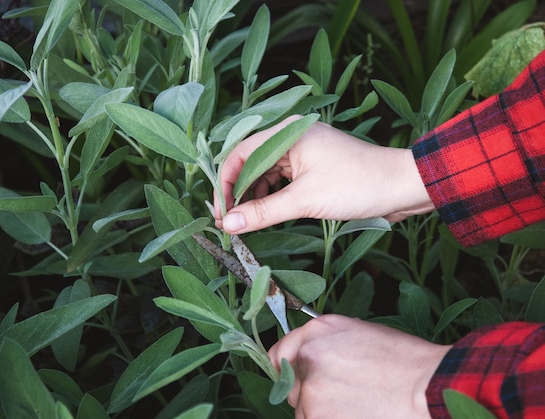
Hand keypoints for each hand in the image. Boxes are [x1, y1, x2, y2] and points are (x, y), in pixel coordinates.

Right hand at [215, 116, 434, 233]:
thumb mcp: (305, 200)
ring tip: (245, 224)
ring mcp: (302, 153)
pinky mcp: (313, 168)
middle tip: (229, 224)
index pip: (240, 154)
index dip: (225, 184)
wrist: (403, 186)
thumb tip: (229, 225)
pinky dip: (272, 198)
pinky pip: (282, 181)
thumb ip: (263, 212)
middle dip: (238, 194)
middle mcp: (291, 138)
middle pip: (250, 164)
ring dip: (254, 198)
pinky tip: (266, 216)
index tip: (220, 213)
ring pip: (266, 175)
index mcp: (286, 133)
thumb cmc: (358, 184)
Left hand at [268, 315, 450, 418]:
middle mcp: (308, 357)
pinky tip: (358, 414)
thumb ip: (325, 343)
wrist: (428, 388)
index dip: (287, 369)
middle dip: (309, 393)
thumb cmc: (405, 361)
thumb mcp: (359, 333)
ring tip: (356, 406)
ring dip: (321, 412)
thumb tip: (307, 358)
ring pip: (303, 410)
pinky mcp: (318, 417)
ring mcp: (312, 391)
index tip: (298, 379)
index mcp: (318, 332)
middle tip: (341, 395)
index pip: (279, 355)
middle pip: (290, 385)